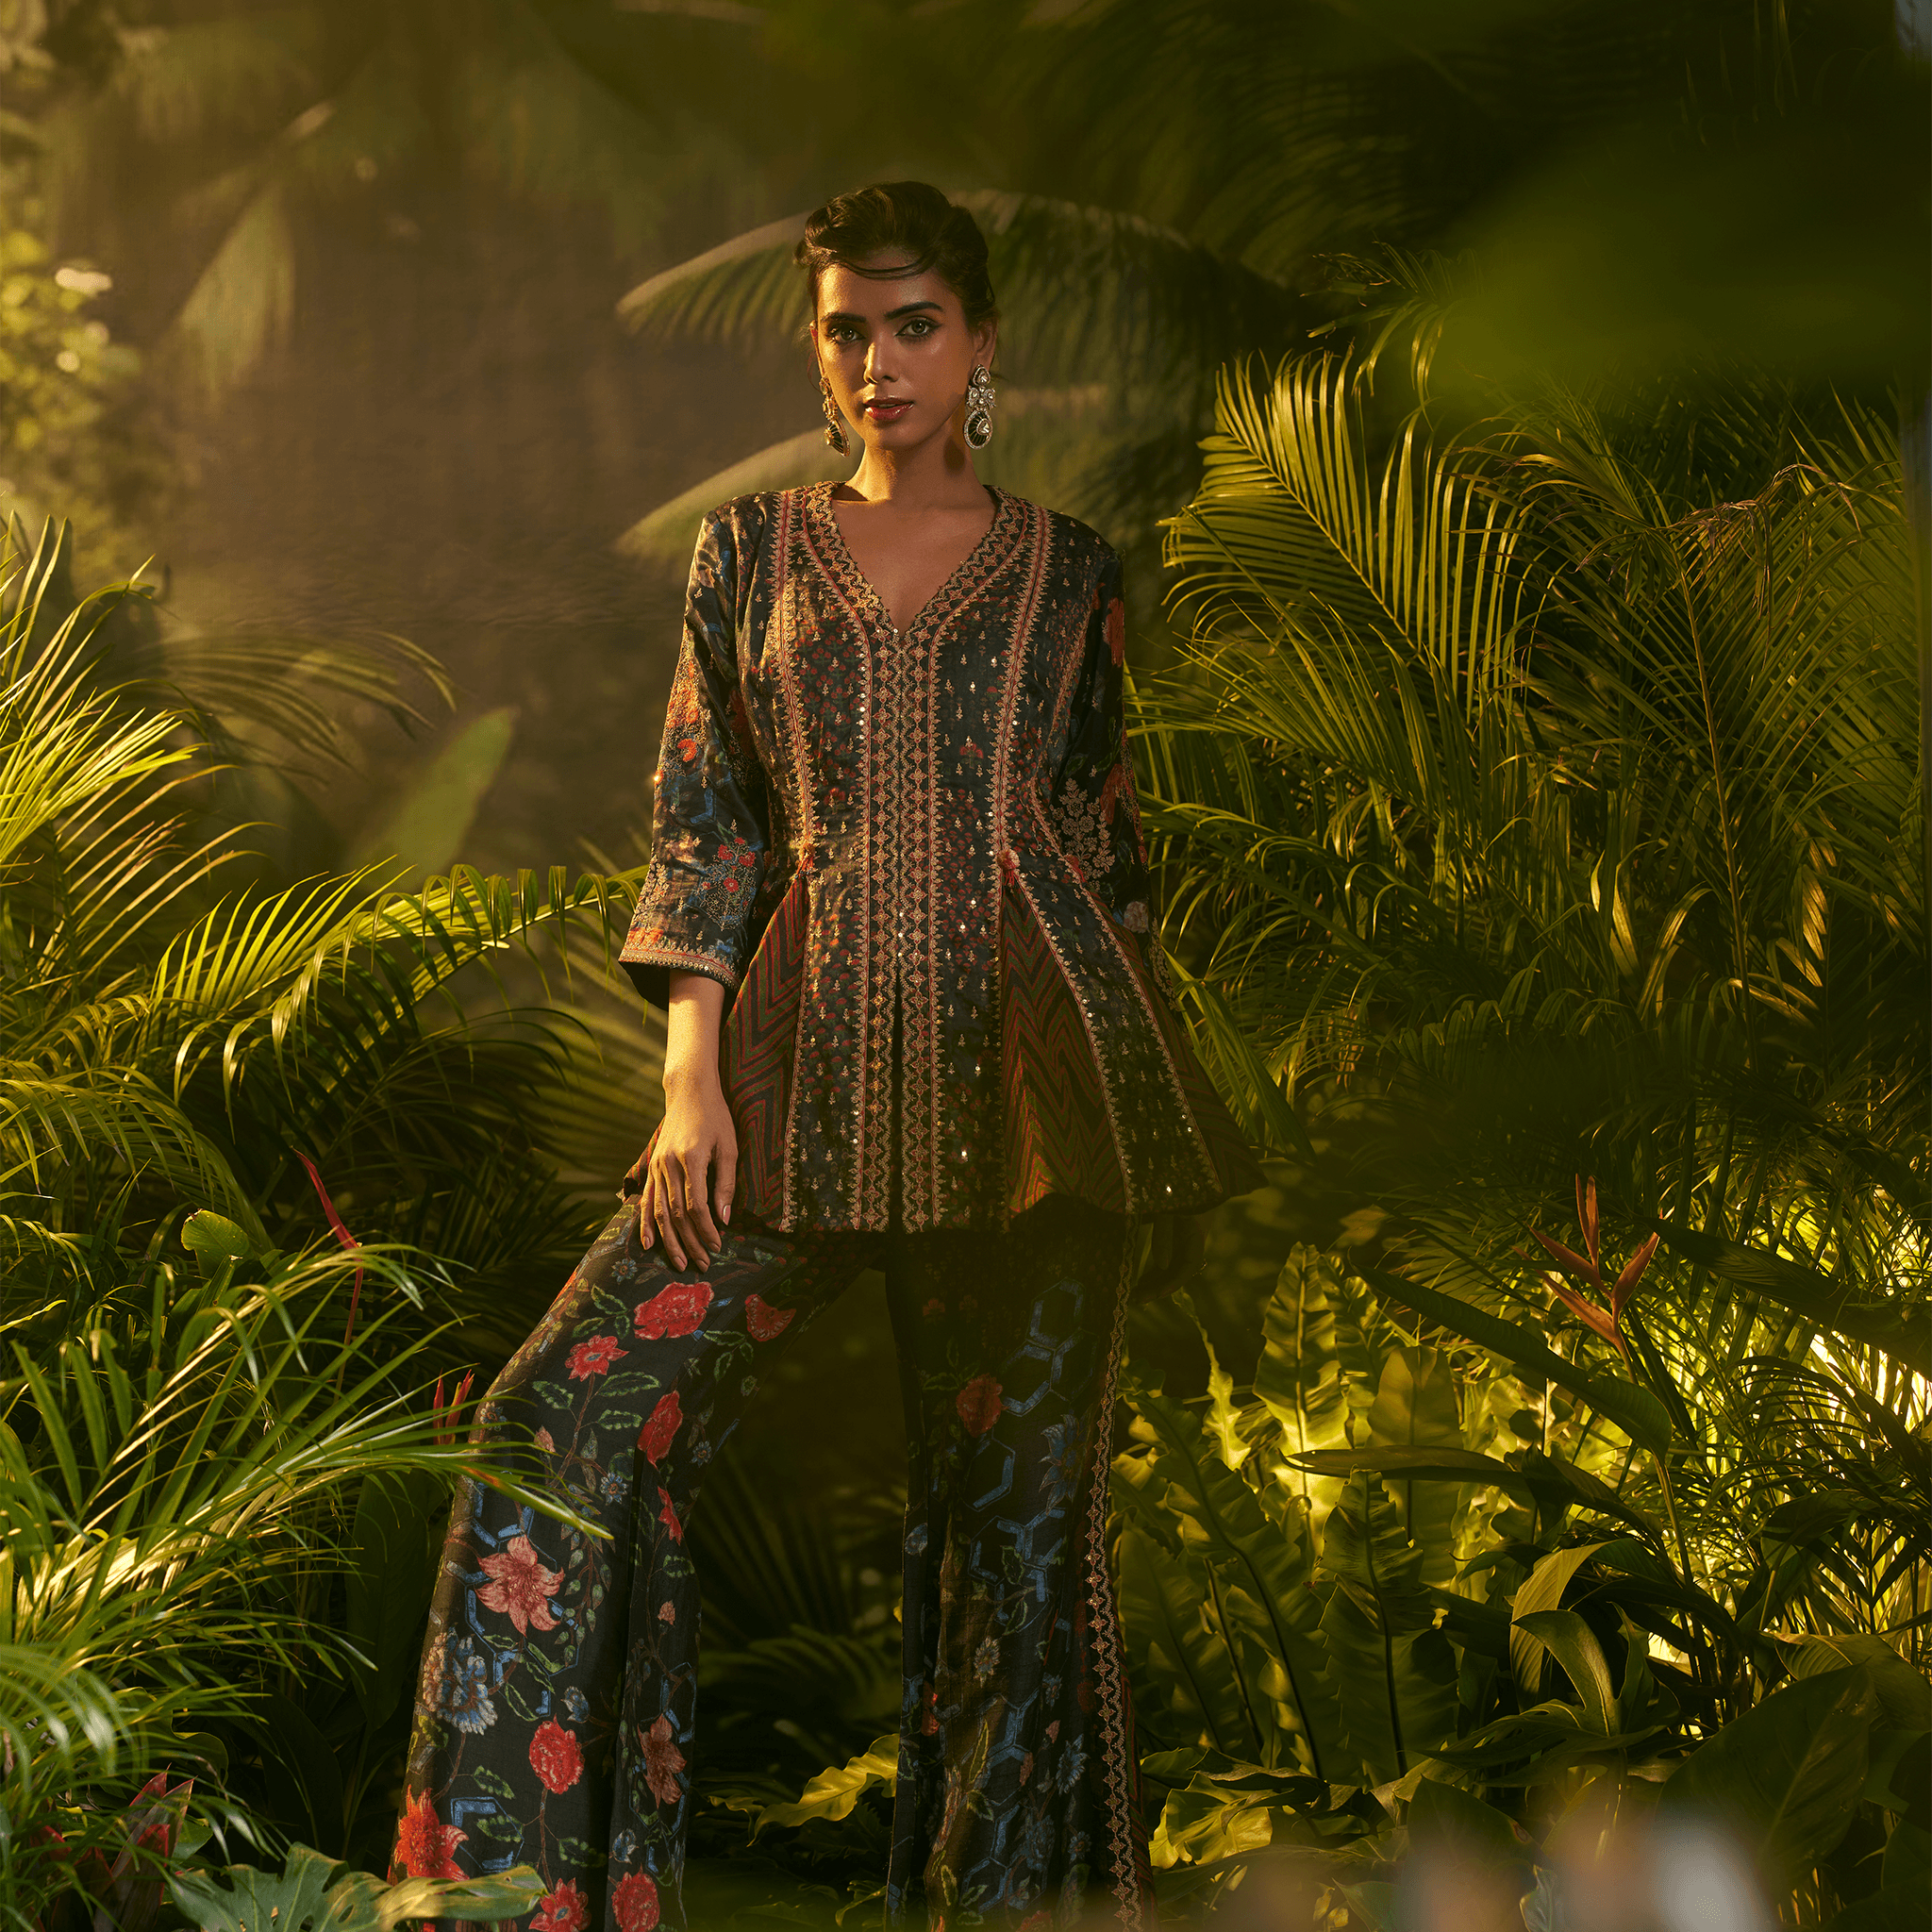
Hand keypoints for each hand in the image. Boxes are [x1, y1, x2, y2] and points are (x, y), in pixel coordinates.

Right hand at [633, 1073, 736, 1269]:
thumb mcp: (729, 1146)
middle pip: (676, 1214)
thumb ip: (726, 1183)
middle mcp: (668, 1165)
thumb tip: (724, 1219)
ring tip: (679, 1263)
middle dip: (690, 1242)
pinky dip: (646, 1224)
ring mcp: (656, 1167)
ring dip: (669, 1241)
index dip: (706, 1230)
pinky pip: (646, 1200)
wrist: (689, 1093)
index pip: (696, 1205)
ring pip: (659, 1212)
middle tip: (702, 1264)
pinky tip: (648, 1244)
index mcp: (690, 1159)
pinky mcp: (651, 1168)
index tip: (717, 1247)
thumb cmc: (716, 1118)